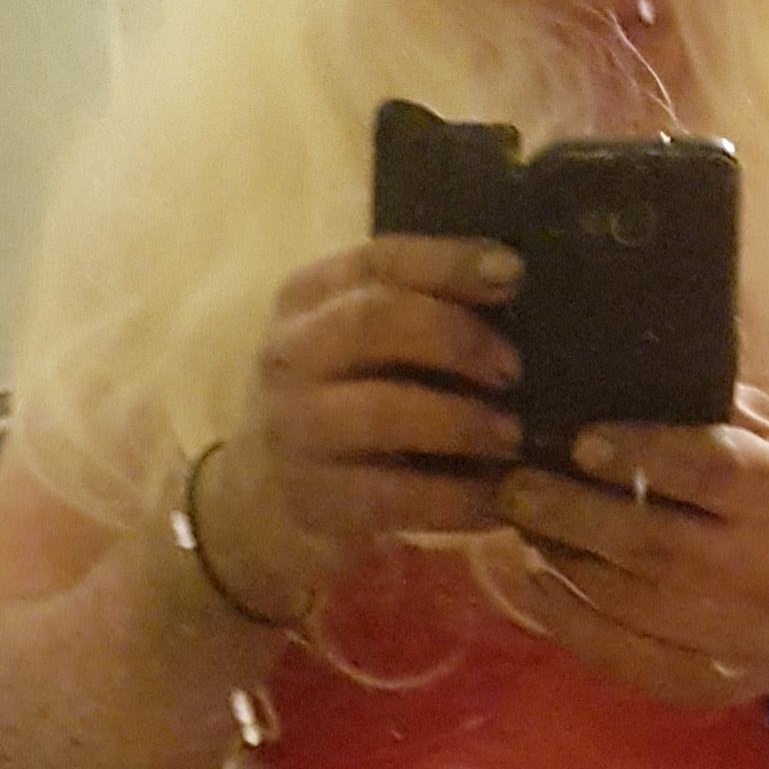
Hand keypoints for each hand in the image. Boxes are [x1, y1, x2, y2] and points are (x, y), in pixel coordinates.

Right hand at [195, 236, 527, 616]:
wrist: (255, 506)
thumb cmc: (330, 411)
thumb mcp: (350, 350)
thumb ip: (411, 316)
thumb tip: (512, 295)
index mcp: (306, 300)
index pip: (378, 262)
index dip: (448, 262)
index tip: (513, 275)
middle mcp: (290, 355)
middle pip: (372, 322)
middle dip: (454, 338)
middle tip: (511, 370)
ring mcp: (295, 431)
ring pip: (381, 411)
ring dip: (459, 422)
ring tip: (510, 437)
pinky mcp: (313, 502)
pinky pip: (393, 496)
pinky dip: (454, 499)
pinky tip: (495, 500)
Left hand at [490, 391, 768, 712]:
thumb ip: (718, 406)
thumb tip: (638, 355)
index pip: (713, 469)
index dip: (642, 452)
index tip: (581, 441)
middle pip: (656, 543)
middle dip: (575, 512)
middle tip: (518, 484)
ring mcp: (738, 639)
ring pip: (631, 601)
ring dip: (565, 561)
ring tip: (523, 524)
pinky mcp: (701, 686)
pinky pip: (622, 656)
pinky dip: (568, 619)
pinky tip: (535, 582)